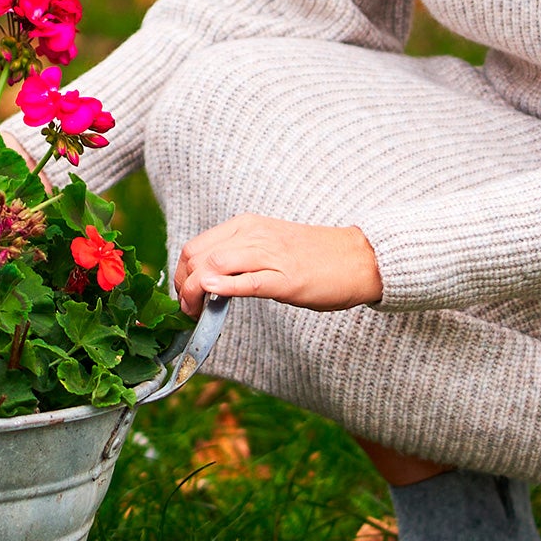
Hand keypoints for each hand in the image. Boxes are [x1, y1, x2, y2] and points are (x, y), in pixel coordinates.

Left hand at [173, 214, 381, 315]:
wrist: (360, 258)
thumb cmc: (314, 257)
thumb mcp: (268, 247)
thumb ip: (238, 258)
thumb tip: (206, 279)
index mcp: (246, 226)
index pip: (194, 247)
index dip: (180, 275)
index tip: (184, 297)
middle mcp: (252, 234)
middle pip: (196, 257)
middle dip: (182, 288)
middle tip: (188, 311)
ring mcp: (269, 255)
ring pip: (213, 266)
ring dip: (195, 294)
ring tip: (196, 314)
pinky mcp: (286, 278)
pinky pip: (247, 281)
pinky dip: (223, 288)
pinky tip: (211, 297)